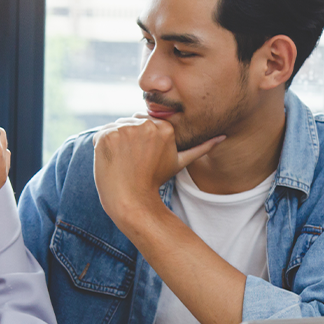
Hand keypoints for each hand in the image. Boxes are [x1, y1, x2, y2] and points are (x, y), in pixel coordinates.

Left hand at [92, 115, 223, 225]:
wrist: (131, 200)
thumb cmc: (154, 181)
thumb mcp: (179, 162)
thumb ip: (200, 147)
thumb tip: (222, 136)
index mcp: (164, 127)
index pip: (145, 122)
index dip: (140, 139)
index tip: (141, 156)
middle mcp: (146, 125)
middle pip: (130, 122)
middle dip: (128, 138)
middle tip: (132, 161)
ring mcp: (125, 129)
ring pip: (116, 127)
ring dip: (115, 142)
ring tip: (123, 161)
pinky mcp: (107, 136)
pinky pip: (101, 133)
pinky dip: (103, 146)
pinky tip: (111, 160)